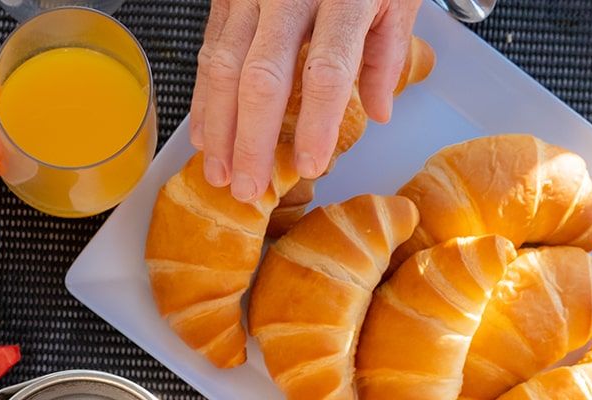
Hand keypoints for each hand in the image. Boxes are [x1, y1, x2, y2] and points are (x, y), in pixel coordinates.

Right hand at [189, 0, 421, 201]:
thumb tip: (376, 111)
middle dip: (250, 140)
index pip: (326, 70)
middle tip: (248, 187)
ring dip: (217, 126)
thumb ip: (387, 52)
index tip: (308, 165)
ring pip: (222, 65)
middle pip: (261, 77)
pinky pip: (208, 48)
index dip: (313, 124)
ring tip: (219, 172)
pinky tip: (204, 132)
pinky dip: (204, 96)